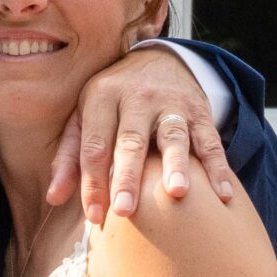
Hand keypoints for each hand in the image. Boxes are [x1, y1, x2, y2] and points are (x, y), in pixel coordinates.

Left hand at [47, 46, 238, 224]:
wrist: (159, 59)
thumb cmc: (114, 101)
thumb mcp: (85, 116)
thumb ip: (69, 156)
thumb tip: (53, 198)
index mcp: (101, 97)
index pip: (95, 145)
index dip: (93, 182)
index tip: (94, 216)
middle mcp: (136, 98)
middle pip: (130, 142)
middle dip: (128, 177)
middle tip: (125, 210)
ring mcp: (171, 104)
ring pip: (173, 137)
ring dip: (176, 165)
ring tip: (177, 193)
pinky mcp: (200, 112)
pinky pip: (210, 141)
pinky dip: (218, 168)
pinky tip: (223, 195)